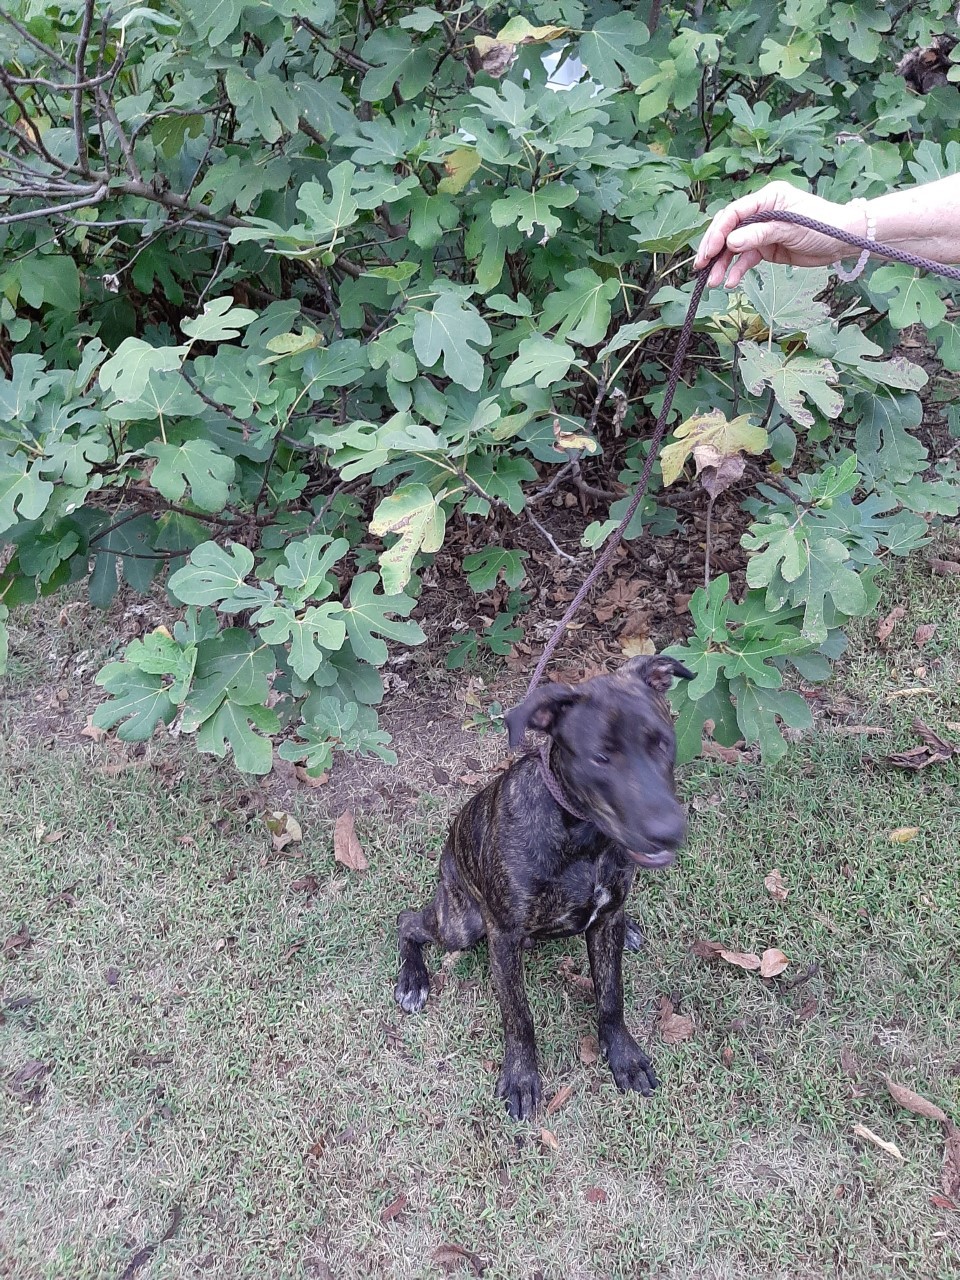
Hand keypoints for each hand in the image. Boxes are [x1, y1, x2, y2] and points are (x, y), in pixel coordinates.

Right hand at [694, 181, 859, 288]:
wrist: (843, 241)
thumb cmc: (822, 226)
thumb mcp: (790, 229)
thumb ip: (760, 234)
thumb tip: (731, 242)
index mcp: (767, 198)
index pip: (734, 212)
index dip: (718, 232)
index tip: (709, 251)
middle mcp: (761, 212)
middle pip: (729, 229)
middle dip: (714, 249)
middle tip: (701, 267)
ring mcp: (762, 231)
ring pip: (734, 247)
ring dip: (723, 264)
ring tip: (714, 282)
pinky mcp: (766, 248)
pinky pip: (746, 259)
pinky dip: (738, 270)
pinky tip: (731, 282)